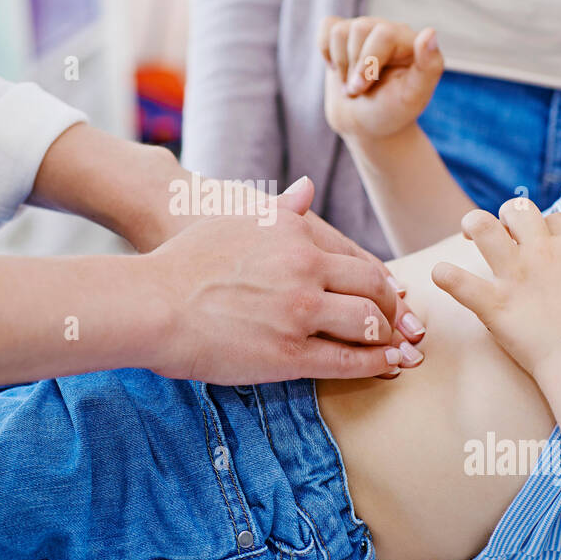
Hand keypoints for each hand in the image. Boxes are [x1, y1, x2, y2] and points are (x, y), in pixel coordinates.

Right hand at [147, 180, 418, 384]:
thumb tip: (306, 190)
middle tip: (406, 324)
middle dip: (395, 310)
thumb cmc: (186, 259)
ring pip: (368, 325)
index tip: (394, 293)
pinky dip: (375, 366)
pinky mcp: (289, 353)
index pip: (357, 258)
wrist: (154, 301)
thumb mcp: (237, 222)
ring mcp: (300, 311)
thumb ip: (280, 211)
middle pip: (373, 289)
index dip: (381, 281)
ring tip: (401, 350)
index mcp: (296, 234)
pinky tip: (387, 369)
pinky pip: (347, 361)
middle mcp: (306, 268)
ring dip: (390, 339)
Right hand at [320, 16, 444, 140]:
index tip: (364, 89)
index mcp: (410, 41)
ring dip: (340, 64)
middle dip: (353, 66)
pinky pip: (328, 27)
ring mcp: (365, 30)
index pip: (383, 34)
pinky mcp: (344, 36)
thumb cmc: (391, 112)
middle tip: (359, 90)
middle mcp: (388, 30)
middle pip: (359, 28)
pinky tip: (339, 69)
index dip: (367, 63)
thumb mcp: (413, 96)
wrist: (365, 126)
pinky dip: (326, 51)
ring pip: (339, 31)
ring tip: (351, 83)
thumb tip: (429, 32)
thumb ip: (429, 66)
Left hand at [429, 197, 560, 380]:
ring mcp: (515, 276)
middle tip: (498, 233)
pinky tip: (440, 274)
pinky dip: (446, 276)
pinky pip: (460, 283)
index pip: (555, 218)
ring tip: (468, 235)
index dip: (548, 226)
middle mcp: (542, 253)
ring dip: (473, 226)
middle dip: (507, 215)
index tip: (544, 242)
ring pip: (484, 228)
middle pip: (517, 211)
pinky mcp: (494, 304)